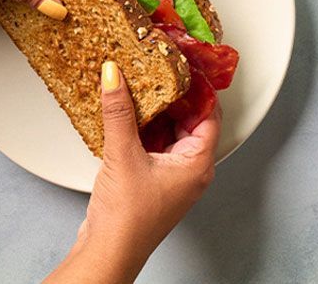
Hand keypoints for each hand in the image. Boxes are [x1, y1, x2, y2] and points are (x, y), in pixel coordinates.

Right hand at [46, 62, 219, 283]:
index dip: (199, 86)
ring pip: (171, 132)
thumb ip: (119, 111)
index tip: (186, 64)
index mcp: (198, 163)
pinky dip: (144, 129)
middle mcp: (191, 170)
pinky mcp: (153, 181)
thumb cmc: (128, 220)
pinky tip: (127, 116)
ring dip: (157, 112)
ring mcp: (172, 177)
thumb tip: (115, 77)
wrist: (108, 252)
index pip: (209, 113)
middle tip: (160, 70)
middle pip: (190, 120)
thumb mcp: (123, 154)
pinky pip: (155, 145)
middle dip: (174, 96)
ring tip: (140, 88)